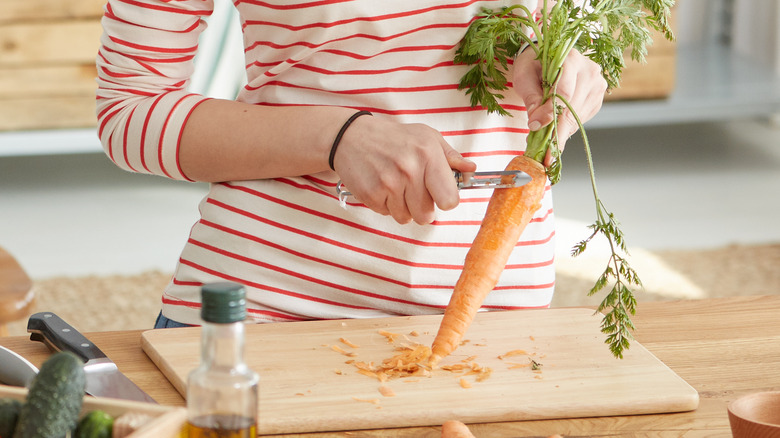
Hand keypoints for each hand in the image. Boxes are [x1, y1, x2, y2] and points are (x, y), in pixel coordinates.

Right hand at [332, 116, 475, 224]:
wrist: (352, 136)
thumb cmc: (394, 138)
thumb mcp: (426, 138)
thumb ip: (451, 156)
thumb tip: (471, 170)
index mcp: (428, 154)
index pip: (449, 200)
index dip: (445, 200)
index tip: (439, 194)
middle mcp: (410, 169)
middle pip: (427, 216)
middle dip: (423, 207)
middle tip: (414, 190)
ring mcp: (389, 183)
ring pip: (407, 218)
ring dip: (404, 207)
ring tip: (396, 186)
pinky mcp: (371, 194)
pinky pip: (388, 215)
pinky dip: (386, 205)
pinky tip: (382, 186)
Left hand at [513, 48, 606, 165]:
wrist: (548, 59)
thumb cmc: (533, 65)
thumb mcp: (524, 75)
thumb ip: (531, 97)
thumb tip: (538, 123)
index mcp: (570, 59)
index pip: (563, 92)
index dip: (549, 113)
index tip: (536, 128)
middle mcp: (589, 70)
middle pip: (572, 107)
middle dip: (556, 131)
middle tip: (544, 153)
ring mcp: (597, 84)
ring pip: (578, 116)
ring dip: (561, 132)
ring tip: (545, 144)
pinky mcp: (597, 98)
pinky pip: (581, 119)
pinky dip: (567, 128)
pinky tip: (556, 129)